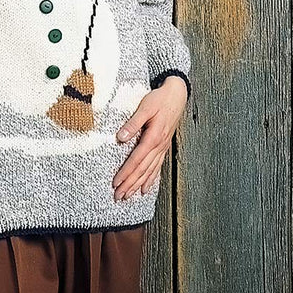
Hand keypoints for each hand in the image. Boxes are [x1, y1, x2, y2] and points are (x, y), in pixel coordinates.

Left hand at [112, 76, 187, 199]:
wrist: (176, 96)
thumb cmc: (159, 100)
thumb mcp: (145, 107)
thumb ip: (133, 123)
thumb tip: (121, 137)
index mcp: (153, 137)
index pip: (137, 160)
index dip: (126, 172)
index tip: (116, 183)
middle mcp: (159, 146)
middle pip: (143, 170)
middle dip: (130, 184)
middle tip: (118, 197)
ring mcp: (162, 148)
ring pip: (150, 171)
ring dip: (138, 185)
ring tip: (128, 197)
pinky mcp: (163, 147)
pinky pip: (157, 167)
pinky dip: (151, 180)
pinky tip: (145, 189)